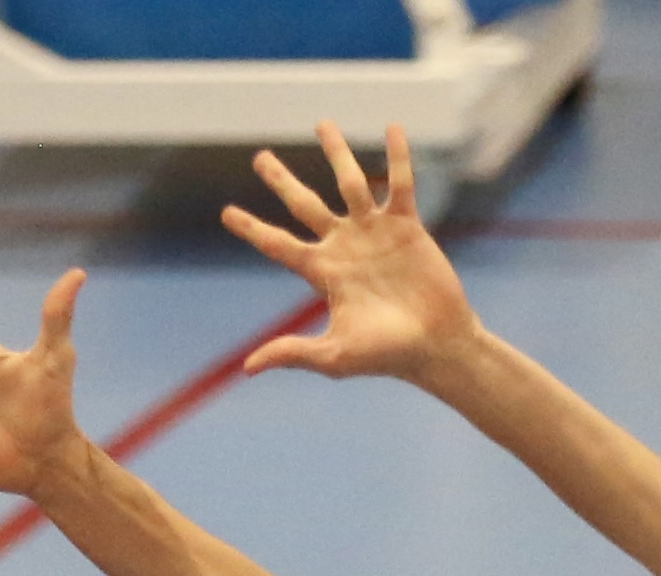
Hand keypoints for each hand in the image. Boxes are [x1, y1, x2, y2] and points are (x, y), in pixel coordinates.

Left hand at [226, 122, 482, 385]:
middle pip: (304, 205)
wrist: (434, 345)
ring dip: (337, 153)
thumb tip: (248, 367)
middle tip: (260, 158)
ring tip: (322, 123)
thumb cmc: (384, 356)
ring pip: (350, 182)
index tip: (226, 213)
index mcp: (323, 273)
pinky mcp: (407, 225)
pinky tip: (392, 127)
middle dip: (282, 181)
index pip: (279, 245)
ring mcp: (374, 232)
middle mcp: (344, 246)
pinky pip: (400, 183)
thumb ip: (292, 352)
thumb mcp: (333, 356)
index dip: (253, 229)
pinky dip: (398, 156)